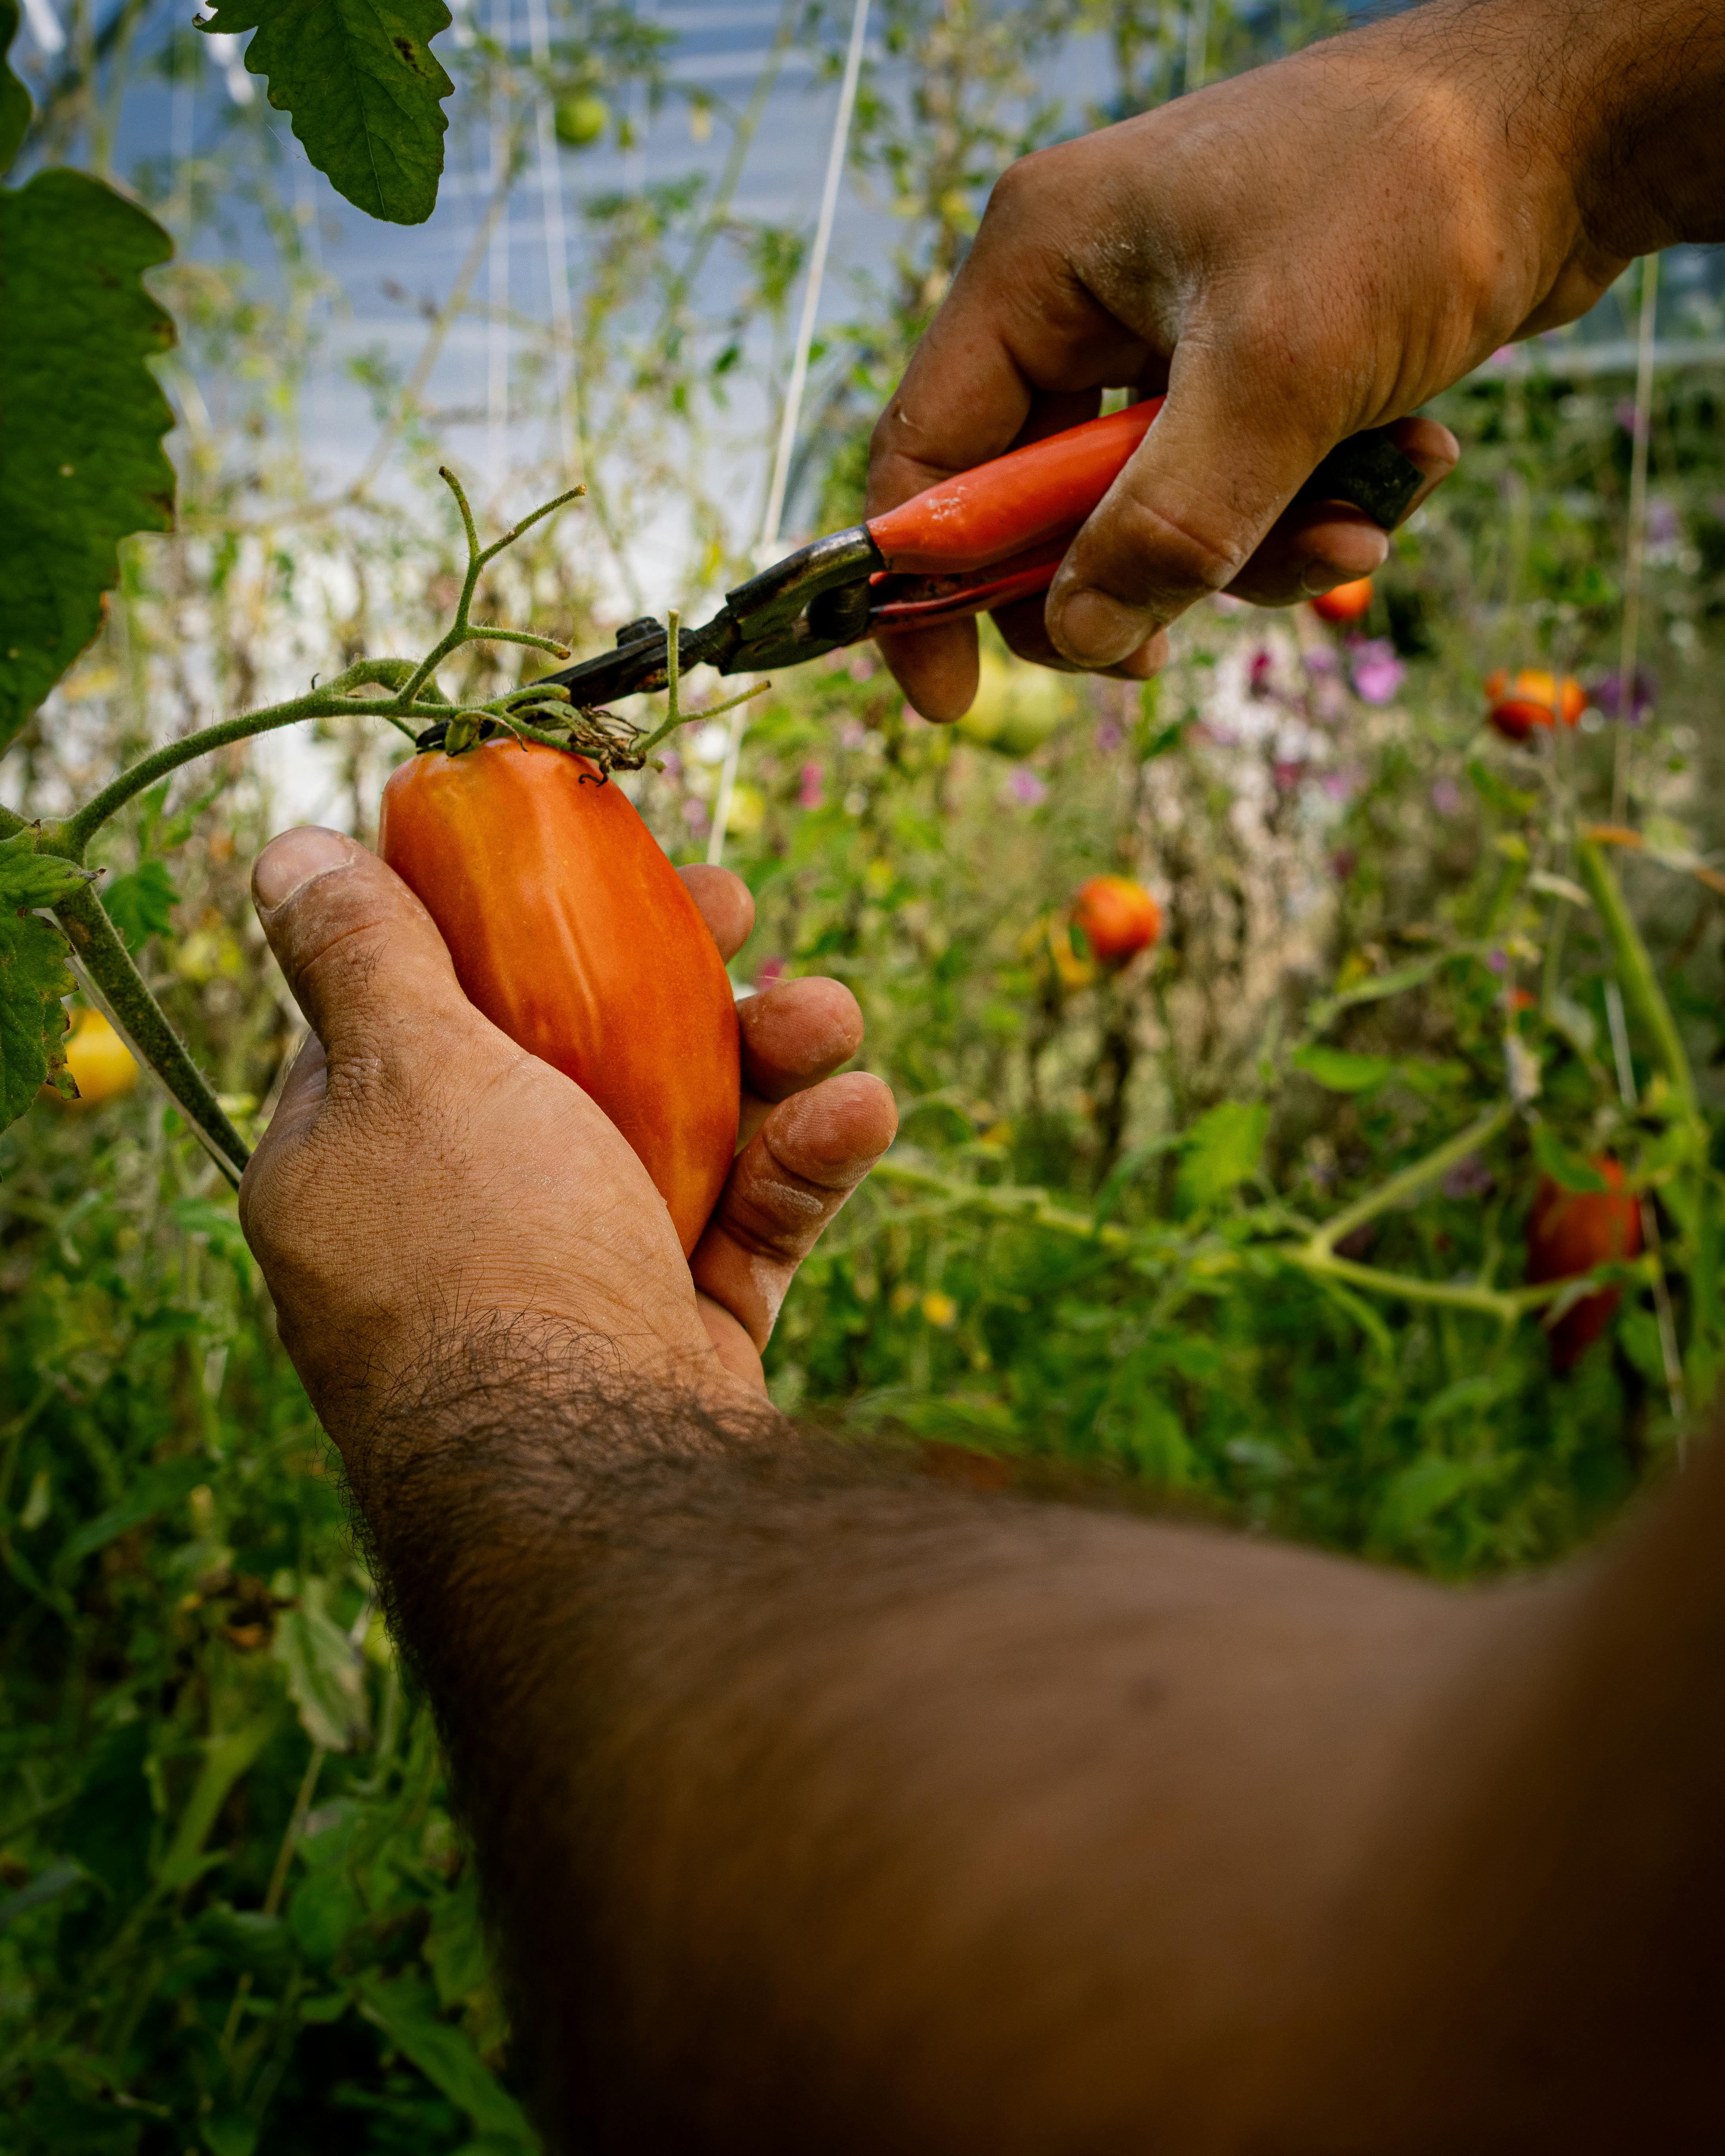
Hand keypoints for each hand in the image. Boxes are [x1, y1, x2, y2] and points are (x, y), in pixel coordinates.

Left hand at [237, 827, 895, 1447]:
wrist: (593, 1472)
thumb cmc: (482, 1252)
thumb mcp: (409, 1068)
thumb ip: (359, 954)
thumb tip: (285, 853)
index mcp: (364, 1167)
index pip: (423, 1020)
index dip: (509, 931)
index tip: (590, 867)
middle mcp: (463, 1227)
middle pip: (573, 1065)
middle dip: (670, 980)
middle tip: (734, 906)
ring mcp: (576, 1286)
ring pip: (679, 1136)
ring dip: (767, 1060)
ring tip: (829, 1014)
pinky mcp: (678, 1334)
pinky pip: (743, 1227)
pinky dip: (803, 1164)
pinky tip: (861, 1109)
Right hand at [865, 0, 1645, 719]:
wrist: (1577, 122)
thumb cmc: (1412, 199)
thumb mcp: (1276, 378)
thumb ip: (1167, 523)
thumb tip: (1079, 637)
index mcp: (1041, 263)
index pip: (929, 452)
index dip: (926, 584)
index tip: (955, 699)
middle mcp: (1086, 292)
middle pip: (1042, 504)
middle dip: (1130, 578)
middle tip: (1173, 649)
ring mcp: (1169, 324)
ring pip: (1155, 509)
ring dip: (1252, 552)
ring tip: (1359, 536)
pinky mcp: (1251, 355)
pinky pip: (1238, 480)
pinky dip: (1309, 503)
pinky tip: (1403, 469)